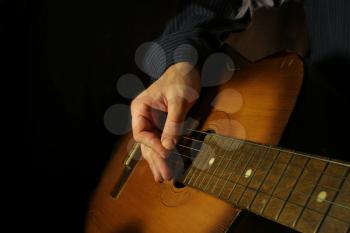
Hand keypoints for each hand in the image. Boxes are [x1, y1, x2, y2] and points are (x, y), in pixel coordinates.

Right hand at [131, 62, 200, 181]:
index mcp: (140, 108)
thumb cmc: (181, 79)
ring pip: (153, 146)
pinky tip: (167, 166)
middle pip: (146, 143)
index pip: (141, 133)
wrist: (188, 69)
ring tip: (164, 177)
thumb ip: (173, 123)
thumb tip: (169, 146)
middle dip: (156, 160)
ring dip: (159, 162)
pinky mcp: (163, 125)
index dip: (153, 146)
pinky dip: (166, 155)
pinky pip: (162, 142)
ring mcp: (152, 122)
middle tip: (166, 175)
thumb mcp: (179, 100)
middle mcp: (143, 117)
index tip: (166, 154)